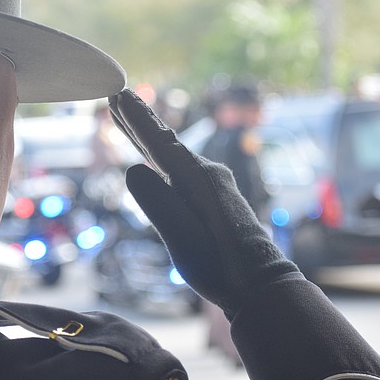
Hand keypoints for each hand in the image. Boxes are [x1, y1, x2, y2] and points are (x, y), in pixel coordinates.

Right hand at [108, 89, 300, 317]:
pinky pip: (181, 170)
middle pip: (166, 143)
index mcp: (198, 179)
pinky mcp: (216, 199)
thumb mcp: (182, 238)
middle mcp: (208, 175)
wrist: (261, 286)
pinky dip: (162, 157)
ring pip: (173, 155)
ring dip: (149, 137)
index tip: (118, 93)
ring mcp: (214, 186)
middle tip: (118, 95)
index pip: (159, 143)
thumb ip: (158, 203)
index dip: (137, 120)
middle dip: (140, 122)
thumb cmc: (220, 267)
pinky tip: (156, 160)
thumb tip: (133, 168)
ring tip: (129, 119)